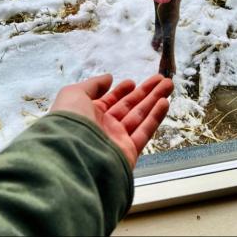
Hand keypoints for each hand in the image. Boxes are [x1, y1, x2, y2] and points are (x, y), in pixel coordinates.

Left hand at [50, 74, 173, 168]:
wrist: (70, 158)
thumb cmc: (68, 123)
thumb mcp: (73, 95)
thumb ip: (93, 85)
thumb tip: (109, 78)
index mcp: (88, 115)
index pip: (109, 101)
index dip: (121, 91)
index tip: (133, 81)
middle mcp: (103, 128)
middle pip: (129, 106)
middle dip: (146, 92)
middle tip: (162, 79)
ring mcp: (116, 140)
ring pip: (140, 116)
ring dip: (155, 100)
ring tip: (169, 85)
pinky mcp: (128, 152)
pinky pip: (144, 131)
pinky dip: (155, 117)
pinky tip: (164, 102)